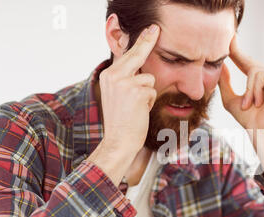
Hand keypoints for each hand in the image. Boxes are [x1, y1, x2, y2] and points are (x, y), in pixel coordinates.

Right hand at [99, 24, 159, 155]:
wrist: (118, 140)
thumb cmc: (121, 121)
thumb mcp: (117, 95)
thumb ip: (125, 79)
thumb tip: (140, 66)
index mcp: (108, 75)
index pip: (126, 55)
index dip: (139, 42)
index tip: (150, 30)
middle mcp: (114, 75)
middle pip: (137, 55)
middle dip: (148, 42)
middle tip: (155, 28)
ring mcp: (125, 82)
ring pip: (149, 78)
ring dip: (148, 93)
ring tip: (137, 107)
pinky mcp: (137, 91)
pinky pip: (153, 91)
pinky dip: (150, 102)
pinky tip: (140, 111)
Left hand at [218, 36, 263, 136]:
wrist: (263, 133)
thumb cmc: (250, 121)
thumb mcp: (232, 100)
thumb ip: (225, 84)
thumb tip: (220, 66)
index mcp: (262, 83)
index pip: (248, 65)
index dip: (238, 54)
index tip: (230, 40)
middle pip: (251, 63)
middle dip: (238, 56)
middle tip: (231, 41)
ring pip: (254, 70)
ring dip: (248, 90)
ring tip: (249, 106)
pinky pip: (260, 75)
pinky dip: (254, 90)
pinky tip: (259, 103)